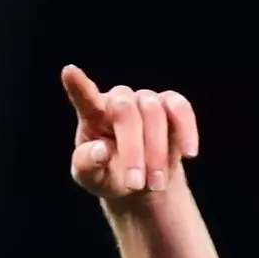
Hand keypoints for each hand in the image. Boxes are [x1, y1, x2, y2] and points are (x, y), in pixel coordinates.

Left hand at [62, 65, 198, 205]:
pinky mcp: (171, 106)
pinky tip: (189, 154)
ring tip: (155, 185)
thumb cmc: (109, 176)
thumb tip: (100, 150)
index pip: (84, 98)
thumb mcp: (92, 179)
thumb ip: (87, 165)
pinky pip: (180, 109)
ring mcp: (145, 100)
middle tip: (135, 185)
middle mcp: (119, 101)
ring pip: (154, 113)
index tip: (69, 72)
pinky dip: (186, 130)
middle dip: (132, 151)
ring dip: (157, 153)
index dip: (77, 85)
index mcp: (93, 115)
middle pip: (125, 112)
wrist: (141, 183)